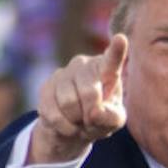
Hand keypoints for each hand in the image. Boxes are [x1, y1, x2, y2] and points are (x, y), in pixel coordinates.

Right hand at [30, 34, 128, 163]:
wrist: (72, 127)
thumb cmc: (100, 118)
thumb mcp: (113, 121)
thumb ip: (112, 117)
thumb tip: (94, 113)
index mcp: (106, 69)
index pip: (112, 59)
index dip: (116, 51)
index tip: (121, 39)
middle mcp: (84, 64)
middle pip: (89, 93)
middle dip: (91, 115)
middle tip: (91, 120)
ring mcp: (63, 73)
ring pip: (69, 103)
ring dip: (76, 121)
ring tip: (79, 121)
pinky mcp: (46, 87)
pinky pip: (53, 113)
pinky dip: (64, 127)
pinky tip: (67, 125)